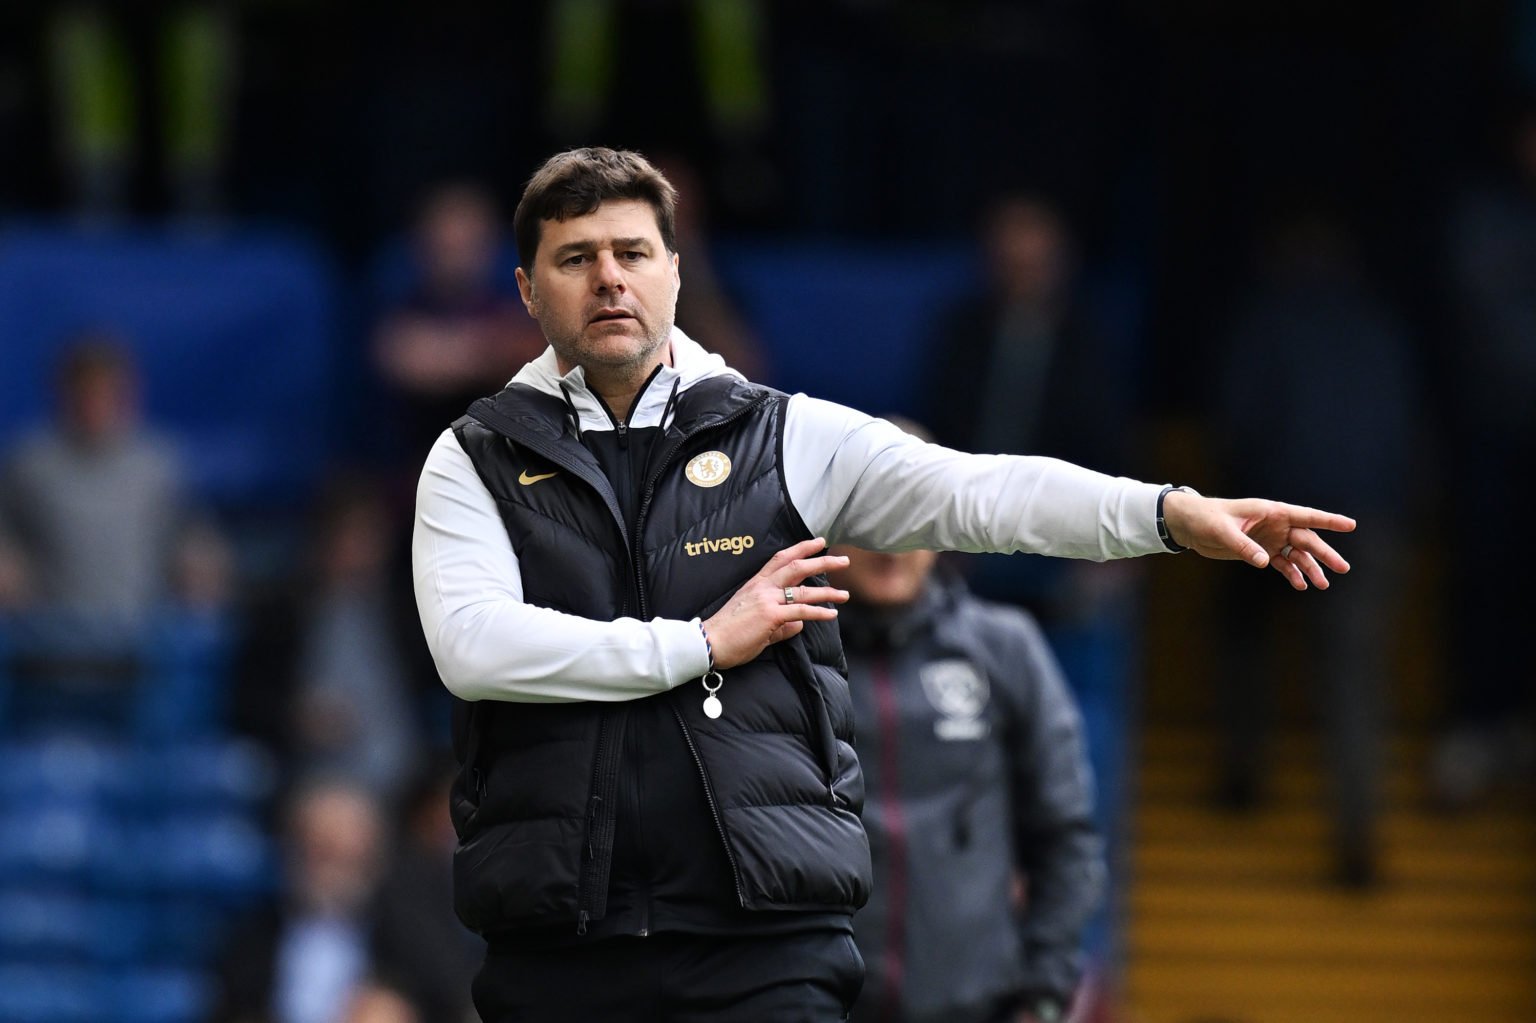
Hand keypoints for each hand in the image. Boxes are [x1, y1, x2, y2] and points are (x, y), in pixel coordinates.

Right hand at [702, 537, 849, 668]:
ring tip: (845, 594)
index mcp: (756, 583)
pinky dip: (819, 612)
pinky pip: (801, 611)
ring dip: (828, 592)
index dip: (802, 548)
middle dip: (822, 561)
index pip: (781, 559)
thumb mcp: (757, 623)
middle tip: (843, 560)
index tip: (819, 542)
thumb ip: (780, 623)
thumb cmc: (729, 633)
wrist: (709, 642)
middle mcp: (762, 587)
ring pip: (803, 590)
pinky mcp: (771, 616)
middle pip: (797, 566)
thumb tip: (799, 624)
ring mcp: (767, 600)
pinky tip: (831, 614)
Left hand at [1162, 490, 1354, 590]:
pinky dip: (1292, 574)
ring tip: (1322, 585)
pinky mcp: (1261, 551)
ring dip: (1310, 569)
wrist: (1191, 525)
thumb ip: (1245, 546)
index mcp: (1271, 512)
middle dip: (1325, 554)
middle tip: (1343, 568)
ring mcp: (1270, 539)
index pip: (1306, 516)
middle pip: (1307, 540)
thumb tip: (1265, 562)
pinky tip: (1300, 585)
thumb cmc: (1207, 519)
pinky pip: (1282, 564)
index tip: (1350, 525)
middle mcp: (1275, 525)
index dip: (1328, 520)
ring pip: (1297, 555)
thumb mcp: (1223, 531)